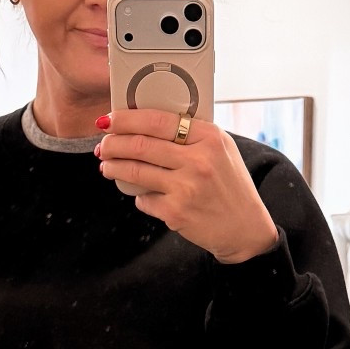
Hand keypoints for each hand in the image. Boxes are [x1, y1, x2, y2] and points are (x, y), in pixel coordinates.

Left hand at [96, 109, 278, 263]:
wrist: (246, 229)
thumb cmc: (232, 187)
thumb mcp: (222, 150)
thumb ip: (192, 134)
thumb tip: (148, 122)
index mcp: (209, 137)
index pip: (157, 120)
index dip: (126, 119)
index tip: (110, 120)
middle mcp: (198, 160)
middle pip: (139, 145)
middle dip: (113, 143)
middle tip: (103, 145)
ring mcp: (186, 187)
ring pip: (134, 171)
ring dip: (113, 167)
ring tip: (107, 165)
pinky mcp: (176, 212)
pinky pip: (143, 199)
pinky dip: (139, 196)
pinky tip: (143, 194)